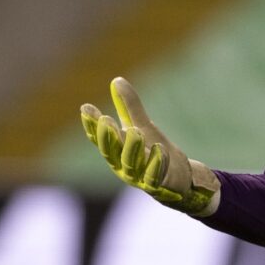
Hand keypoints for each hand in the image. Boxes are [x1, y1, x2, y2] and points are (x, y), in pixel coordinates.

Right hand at [80, 77, 219, 215]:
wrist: (178, 177)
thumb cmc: (154, 150)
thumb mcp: (142, 125)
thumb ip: (129, 106)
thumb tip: (117, 80)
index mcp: (116, 151)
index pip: (100, 138)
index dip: (91, 125)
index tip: (86, 108)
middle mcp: (122, 165)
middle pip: (111, 151)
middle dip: (108, 136)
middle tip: (105, 120)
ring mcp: (139, 177)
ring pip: (132, 163)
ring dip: (132, 148)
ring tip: (136, 131)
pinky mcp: (157, 184)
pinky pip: (154, 175)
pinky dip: (156, 163)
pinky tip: (159, 148)